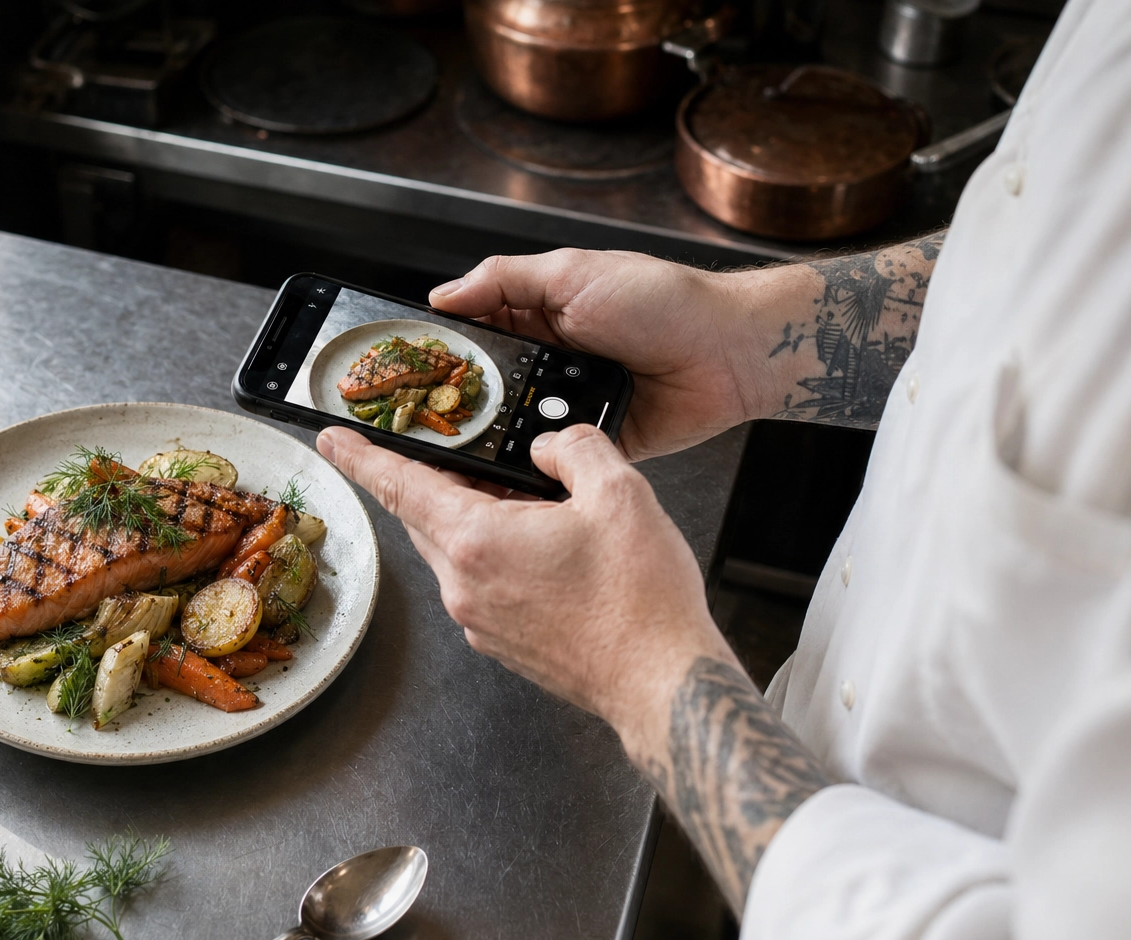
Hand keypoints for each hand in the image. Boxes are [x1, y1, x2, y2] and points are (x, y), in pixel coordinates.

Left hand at [316, 424, 736, 758]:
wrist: (661, 682)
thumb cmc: (639, 601)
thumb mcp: (618, 493)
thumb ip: (574, 449)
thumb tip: (553, 445)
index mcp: (477, 540)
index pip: (400, 486)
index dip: (362, 457)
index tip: (331, 442)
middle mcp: (465, 585)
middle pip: (427, 518)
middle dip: (440, 483)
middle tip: (471, 459)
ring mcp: (480, 620)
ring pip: (456, 552)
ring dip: (476, 520)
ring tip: (533, 504)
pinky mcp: (502, 642)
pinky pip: (480, 584)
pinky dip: (497, 556)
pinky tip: (547, 549)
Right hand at [430, 249, 782, 459]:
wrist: (730, 351)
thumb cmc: (663, 301)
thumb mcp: (573, 273)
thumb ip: (505, 280)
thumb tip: (443, 295)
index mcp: (538, 315)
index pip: (473, 333)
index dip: (443, 351)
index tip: (410, 368)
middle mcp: (548, 361)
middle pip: (486, 388)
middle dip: (463, 401)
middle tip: (431, 416)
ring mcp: (568, 404)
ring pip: (514, 428)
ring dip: (499, 434)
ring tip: (468, 445)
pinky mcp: (592, 441)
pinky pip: (553, 459)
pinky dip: (536, 463)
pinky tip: (514, 466)